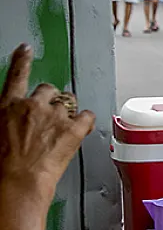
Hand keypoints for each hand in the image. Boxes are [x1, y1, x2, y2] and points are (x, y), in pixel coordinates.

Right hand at [0, 45, 95, 204]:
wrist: (18, 181)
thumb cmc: (3, 163)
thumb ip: (11, 116)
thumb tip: (16, 118)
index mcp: (9, 105)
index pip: (16, 75)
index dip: (22, 60)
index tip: (26, 48)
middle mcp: (33, 105)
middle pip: (48, 90)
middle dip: (50, 102)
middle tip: (48, 120)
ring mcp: (55, 115)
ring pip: (69, 103)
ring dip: (66, 113)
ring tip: (60, 131)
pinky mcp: (74, 128)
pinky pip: (88, 116)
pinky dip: (86, 122)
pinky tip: (81, 130)